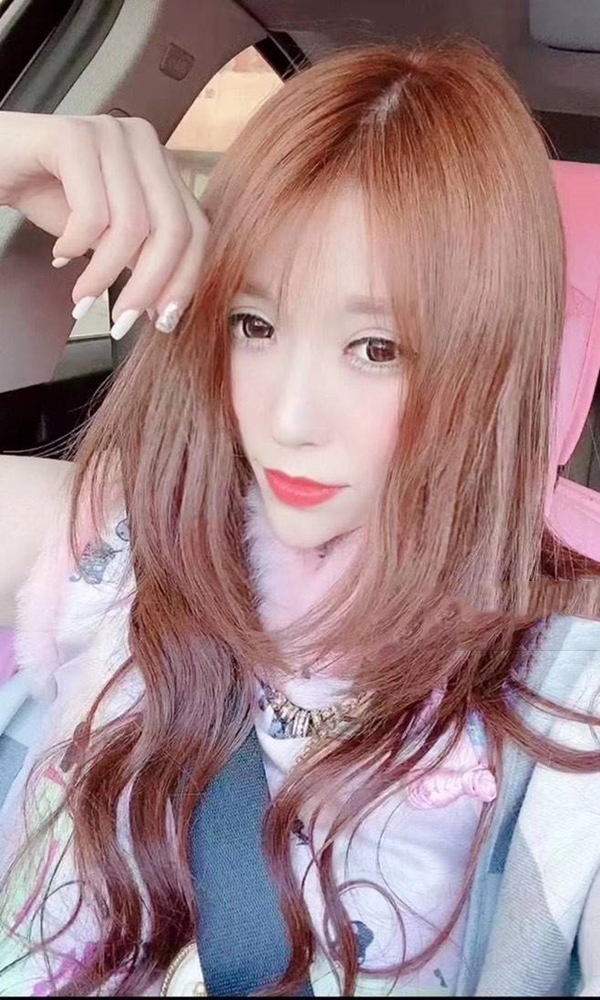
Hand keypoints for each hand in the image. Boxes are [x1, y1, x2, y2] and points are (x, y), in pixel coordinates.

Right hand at [0, 111, 207, 338]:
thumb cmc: (48, 194)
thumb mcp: (107, 236)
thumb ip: (141, 261)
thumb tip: (165, 309)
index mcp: (161, 165)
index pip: (197, 229)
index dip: (185, 280)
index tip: (163, 320)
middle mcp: (145, 143)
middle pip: (173, 229)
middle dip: (148, 286)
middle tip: (122, 322)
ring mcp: (112, 134)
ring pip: (132, 225)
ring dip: (104, 274)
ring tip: (82, 297)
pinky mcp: (75, 136)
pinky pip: (92, 211)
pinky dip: (76, 244)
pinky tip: (61, 251)